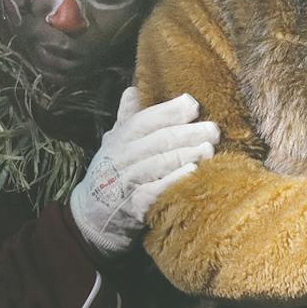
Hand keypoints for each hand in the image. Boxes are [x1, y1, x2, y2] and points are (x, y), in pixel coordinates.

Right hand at [70, 89, 219, 256]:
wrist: (92, 217)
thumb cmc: (112, 173)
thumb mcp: (115, 144)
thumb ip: (127, 118)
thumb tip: (132, 89)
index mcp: (119, 140)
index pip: (144, 121)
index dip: (168, 111)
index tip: (193, 104)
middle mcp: (121, 158)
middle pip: (157, 142)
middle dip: (187, 133)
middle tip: (214, 129)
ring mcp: (126, 183)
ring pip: (158, 164)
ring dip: (185, 155)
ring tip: (209, 149)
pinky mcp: (133, 207)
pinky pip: (155, 192)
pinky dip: (174, 181)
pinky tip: (193, 173)